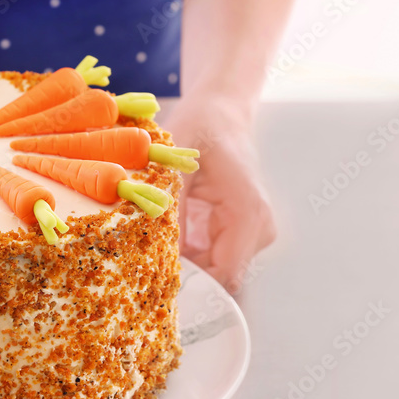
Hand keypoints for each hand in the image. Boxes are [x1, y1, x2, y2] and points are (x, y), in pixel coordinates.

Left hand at [164, 95, 275, 292]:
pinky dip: (188, 253)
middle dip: (183, 276)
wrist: (220, 113)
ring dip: (184, 264)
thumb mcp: (174, 164)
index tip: (152, 285)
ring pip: (215, 269)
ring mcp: (253, 230)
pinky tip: (164, 238)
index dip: (190, 285)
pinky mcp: (241, 228)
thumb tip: (151, 246)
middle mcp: (258, 227)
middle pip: (219, 276)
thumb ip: (168, 206)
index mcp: (246, 212)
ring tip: (148, 248)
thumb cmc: (199, 129)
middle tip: (140, 268)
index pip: (224, 273)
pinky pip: (212, 255)